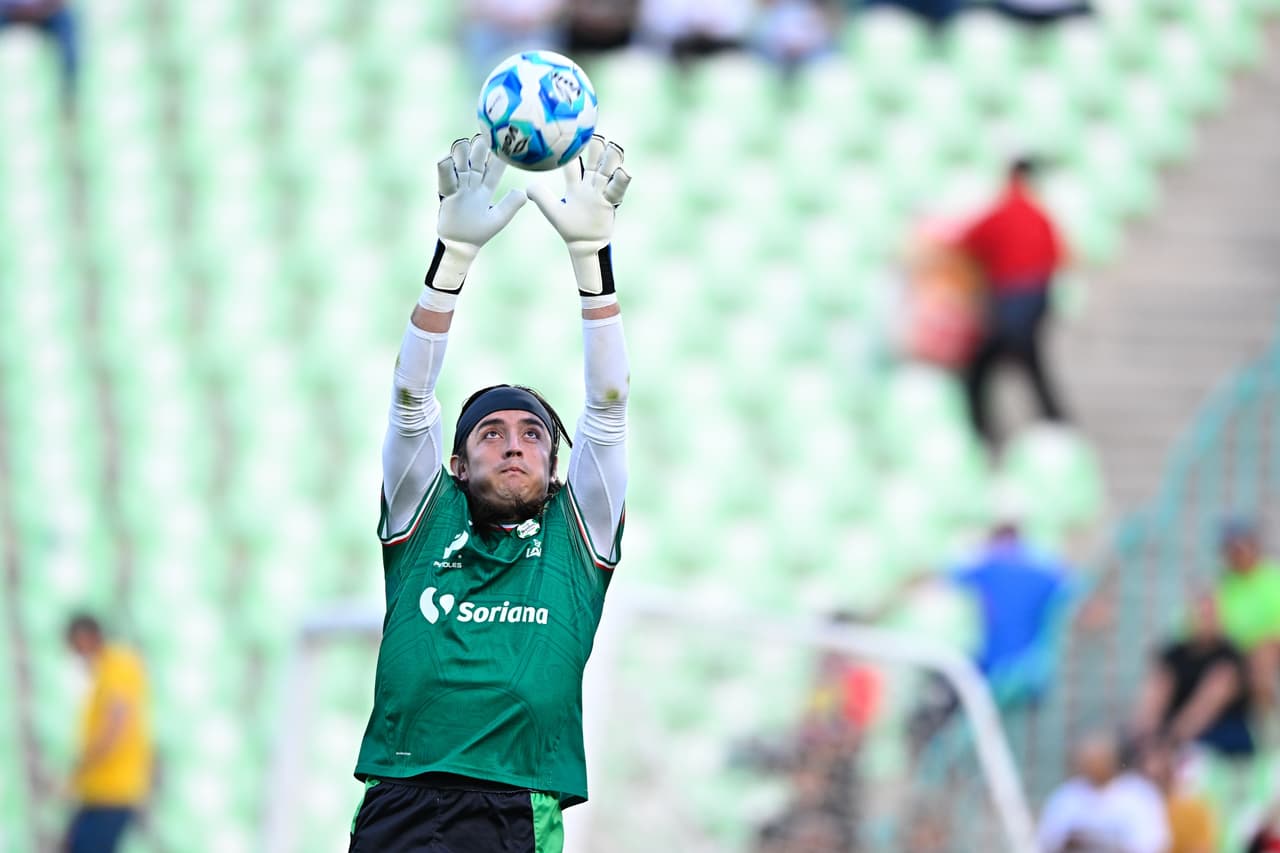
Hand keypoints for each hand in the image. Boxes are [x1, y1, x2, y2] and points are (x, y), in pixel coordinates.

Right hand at [426, 135, 526, 294]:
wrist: (462, 245)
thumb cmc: (480, 232)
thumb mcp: (498, 218)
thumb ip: (510, 205)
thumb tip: (524, 192)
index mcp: (485, 189)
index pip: (493, 169)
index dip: (498, 157)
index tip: (504, 142)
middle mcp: (471, 184)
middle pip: (476, 162)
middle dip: (479, 149)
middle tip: (484, 135)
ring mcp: (459, 187)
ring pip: (460, 165)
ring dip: (461, 154)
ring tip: (465, 143)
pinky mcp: (446, 194)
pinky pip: (445, 179)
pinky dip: (445, 169)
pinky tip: (446, 158)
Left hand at [528, 136, 630, 297]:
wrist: (583, 244)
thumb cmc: (568, 228)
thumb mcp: (552, 211)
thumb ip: (541, 197)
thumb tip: (526, 186)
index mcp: (576, 183)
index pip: (573, 161)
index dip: (572, 147)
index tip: (572, 130)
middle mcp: (590, 183)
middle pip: (595, 159)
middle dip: (597, 147)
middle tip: (595, 133)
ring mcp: (602, 191)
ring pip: (608, 170)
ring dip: (612, 159)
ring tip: (615, 148)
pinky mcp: (611, 202)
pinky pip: (618, 189)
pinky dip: (621, 181)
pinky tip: (624, 172)